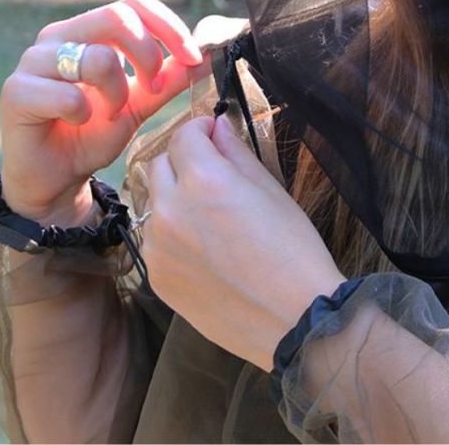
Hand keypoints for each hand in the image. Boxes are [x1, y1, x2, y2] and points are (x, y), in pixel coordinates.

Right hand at [0, 0, 204, 225]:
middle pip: (117, 17)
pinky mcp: (16, 92)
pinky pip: (67, 93)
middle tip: (153, 87)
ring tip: (112, 112)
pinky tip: (80, 123)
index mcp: (88, 31)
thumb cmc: (92, 134)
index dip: (169, 26)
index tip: (192, 57)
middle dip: (148, 55)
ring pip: (96, 56)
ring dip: (117, 91)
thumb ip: (169, 78)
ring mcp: (33, 61)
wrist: (55, 176)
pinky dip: (85, 113)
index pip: (134, 4)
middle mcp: (58, 37)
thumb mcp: (141, 103)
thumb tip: (207, 54)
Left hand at [143, 115, 345, 371]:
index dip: (201, 130)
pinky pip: (155, 241)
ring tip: (210, 220)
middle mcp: (170, 208)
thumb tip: (216, 127)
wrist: (294, 319)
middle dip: (183, 162)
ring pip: (153, 204)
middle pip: (159, 165)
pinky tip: (205, 253)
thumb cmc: (295, 249)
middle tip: (214, 178)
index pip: (184, 135)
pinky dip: (173, 235)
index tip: (214, 136)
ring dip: (174, 199)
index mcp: (204, 179)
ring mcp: (157, 246)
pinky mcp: (156, 277)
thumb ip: (236, 153)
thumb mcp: (271, 190)